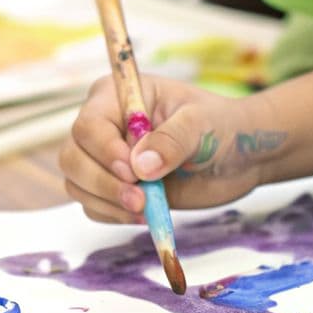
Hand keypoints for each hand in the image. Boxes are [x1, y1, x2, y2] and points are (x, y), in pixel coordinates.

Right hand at [58, 74, 283, 222]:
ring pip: (77, 183)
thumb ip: (172, 140)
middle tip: (140, 200)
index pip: (89, 124)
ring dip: (107, 202)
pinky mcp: (114, 187)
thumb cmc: (220, 126)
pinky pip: (93, 205)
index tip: (132, 171)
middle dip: (102, 183)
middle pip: (73, 156)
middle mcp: (104, 125)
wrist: (239, 158)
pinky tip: (145, 216)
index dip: (104, 150)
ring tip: (146, 210)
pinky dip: (112, 214)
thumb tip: (139, 166)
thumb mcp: (201, 124)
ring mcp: (106, 158)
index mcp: (119, 96)